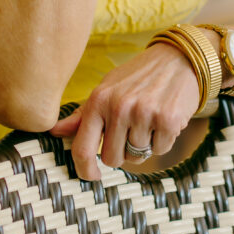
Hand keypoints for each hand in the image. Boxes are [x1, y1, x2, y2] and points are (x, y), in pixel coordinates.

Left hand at [50, 43, 199, 179]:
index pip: (82, 147)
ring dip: (144, 144)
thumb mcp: (107, 88)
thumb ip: (82, 114)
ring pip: (137, 156)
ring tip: (149, 119)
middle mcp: (119, 106)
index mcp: (99, 99)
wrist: (179, 58)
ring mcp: (144, 113)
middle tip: (132, 129)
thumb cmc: (138, 76)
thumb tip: (54, 132)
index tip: (92, 175)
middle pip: (112, 159)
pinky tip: (164, 118)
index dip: (84, 169)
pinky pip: (159, 150)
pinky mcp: (168, 120)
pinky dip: (162, 140)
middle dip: (122, 151)